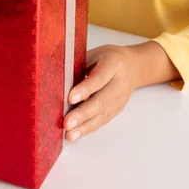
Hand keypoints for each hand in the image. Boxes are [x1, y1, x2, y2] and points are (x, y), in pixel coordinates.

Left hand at [63, 41, 179, 141]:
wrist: (133, 67)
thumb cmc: (108, 59)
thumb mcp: (94, 54)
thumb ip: (79, 66)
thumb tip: (55, 80)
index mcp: (113, 64)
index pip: (99, 78)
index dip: (85, 89)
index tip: (70, 98)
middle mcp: (120, 83)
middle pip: (101, 100)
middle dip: (83, 113)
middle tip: (67, 123)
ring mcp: (121, 98)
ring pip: (102, 114)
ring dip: (85, 126)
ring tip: (70, 134)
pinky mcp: (118, 109)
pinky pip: (103, 120)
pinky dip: (89, 128)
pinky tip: (76, 134)